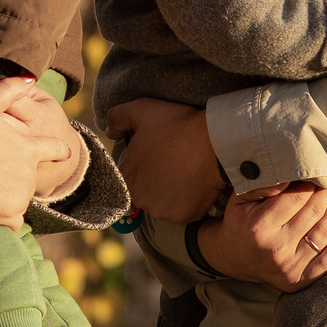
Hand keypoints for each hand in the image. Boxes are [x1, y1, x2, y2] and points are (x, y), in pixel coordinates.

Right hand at [0, 74, 73, 227]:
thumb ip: (8, 89)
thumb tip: (29, 78)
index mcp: (29, 147)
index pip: (54, 148)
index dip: (59, 149)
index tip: (64, 153)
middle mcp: (29, 173)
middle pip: (31, 175)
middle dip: (18, 173)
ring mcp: (20, 196)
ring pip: (22, 196)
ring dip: (11, 193)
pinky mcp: (8, 216)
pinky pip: (15, 220)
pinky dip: (6, 216)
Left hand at [106, 98, 223, 222]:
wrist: (215, 141)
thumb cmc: (177, 124)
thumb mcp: (141, 110)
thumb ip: (117, 118)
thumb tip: (110, 132)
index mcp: (127, 178)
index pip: (127, 176)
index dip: (141, 164)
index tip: (154, 153)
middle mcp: (141, 200)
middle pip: (144, 192)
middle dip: (153, 179)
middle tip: (171, 161)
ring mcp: (164, 211)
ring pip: (163, 202)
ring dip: (170, 191)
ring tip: (184, 170)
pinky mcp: (185, 217)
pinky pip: (183, 209)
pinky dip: (188, 199)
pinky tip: (194, 181)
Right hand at [196, 182, 326, 288]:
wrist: (233, 258)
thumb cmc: (240, 222)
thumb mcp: (239, 200)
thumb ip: (262, 185)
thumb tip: (289, 173)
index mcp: (260, 226)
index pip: (297, 197)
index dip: (312, 183)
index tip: (316, 173)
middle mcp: (276, 247)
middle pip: (314, 213)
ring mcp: (289, 265)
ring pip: (324, 233)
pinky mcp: (299, 279)